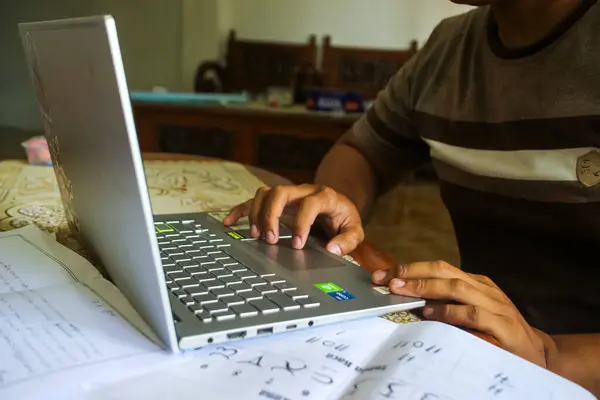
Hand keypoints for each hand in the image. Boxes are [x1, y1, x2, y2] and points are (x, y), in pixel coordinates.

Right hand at [223, 184, 363, 255]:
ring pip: (265, 193)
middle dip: (272, 215)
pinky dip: (240, 210)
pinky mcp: (277, 201)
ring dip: (257, 213)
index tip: (297, 245)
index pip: (309, 204)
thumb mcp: (354, 229)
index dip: (302, 223)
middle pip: (280, 192)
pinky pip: (254, 200)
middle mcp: (303, 190)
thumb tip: (333, 249)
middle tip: (271, 240)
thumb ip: (348, 240)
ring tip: (256, 236)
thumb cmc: (343, 218)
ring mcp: (288, 194)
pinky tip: (230, 222)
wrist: (338, 205)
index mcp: (324, 196)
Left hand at [372, 261, 549, 367]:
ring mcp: (494, 305)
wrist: (538, 354)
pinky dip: (450, 312)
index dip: (409, 269)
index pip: (438, 268)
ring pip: (457, 288)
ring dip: (427, 289)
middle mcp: (483, 288)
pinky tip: (431, 314)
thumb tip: (405, 298)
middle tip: (387, 280)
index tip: (382, 276)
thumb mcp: (469, 313)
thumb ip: (444, 304)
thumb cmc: (496, 333)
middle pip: (444, 271)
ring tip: (403, 292)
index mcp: (474, 282)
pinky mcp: (502, 326)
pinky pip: (473, 314)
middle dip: (412, 273)